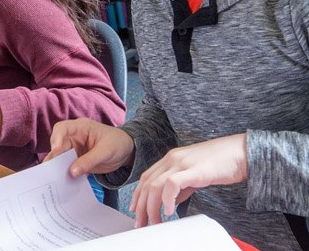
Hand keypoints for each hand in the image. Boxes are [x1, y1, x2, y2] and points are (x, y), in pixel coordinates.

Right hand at [45, 118, 134, 177]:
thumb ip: (89, 161)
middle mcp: (74, 137)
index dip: (56, 138)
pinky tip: (62, 182)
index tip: (56, 150)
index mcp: (80, 127)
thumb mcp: (105, 151)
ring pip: (60, 157)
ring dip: (56, 167)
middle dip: (54, 157)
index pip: (62, 128)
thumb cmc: (117, 143)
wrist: (127, 152)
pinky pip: (67, 166)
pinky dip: (64, 173)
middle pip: (58, 145)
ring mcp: (74, 150)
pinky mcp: (76, 161)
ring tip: (53, 179)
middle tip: (51, 170)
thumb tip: (72, 172)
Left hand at [130, 133, 246, 226]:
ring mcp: (182, 163)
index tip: (135, 211)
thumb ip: (180, 187)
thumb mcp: (193, 174)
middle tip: (141, 223)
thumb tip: (169, 202)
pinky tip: (169, 211)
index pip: (146, 178)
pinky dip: (167, 198)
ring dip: (152, 206)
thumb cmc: (220, 164)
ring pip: (156, 185)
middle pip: (147, 183)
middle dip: (141, 206)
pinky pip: (173, 183)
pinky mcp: (194, 169)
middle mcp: (172, 159)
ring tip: (154, 221)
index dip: (138, 195)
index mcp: (170, 159)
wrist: (241, 152)